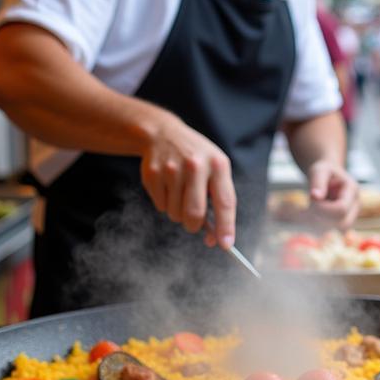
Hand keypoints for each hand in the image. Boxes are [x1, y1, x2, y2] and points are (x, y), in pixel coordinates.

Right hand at [139, 111, 235, 247]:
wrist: (163, 134)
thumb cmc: (197, 160)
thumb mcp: (214, 170)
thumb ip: (219, 201)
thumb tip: (215, 238)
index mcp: (217, 165)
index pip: (224, 202)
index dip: (226, 226)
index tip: (226, 245)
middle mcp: (195, 165)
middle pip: (195, 213)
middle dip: (194, 226)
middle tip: (194, 225)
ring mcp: (171, 169)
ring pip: (176, 214)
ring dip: (179, 213)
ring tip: (180, 194)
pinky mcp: (153, 174)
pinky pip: (160, 206)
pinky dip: (165, 204)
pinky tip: (167, 186)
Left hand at [306, 159, 358, 227]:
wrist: (329, 176)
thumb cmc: (325, 171)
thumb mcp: (319, 170)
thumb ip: (317, 182)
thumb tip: (315, 196)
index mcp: (352, 190)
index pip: (341, 209)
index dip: (324, 209)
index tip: (312, 198)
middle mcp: (355, 205)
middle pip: (343, 224)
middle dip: (323, 217)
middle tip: (311, 204)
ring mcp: (351, 215)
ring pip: (338, 230)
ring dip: (321, 223)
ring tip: (312, 208)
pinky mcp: (343, 222)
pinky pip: (333, 231)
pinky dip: (319, 226)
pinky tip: (312, 214)